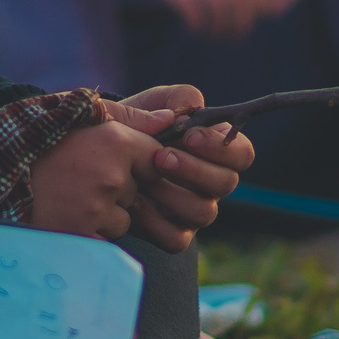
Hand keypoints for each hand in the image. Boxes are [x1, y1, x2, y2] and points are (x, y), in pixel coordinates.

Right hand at [25, 111, 160, 241]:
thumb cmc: (34, 138)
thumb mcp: (79, 115)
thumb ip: (129, 117)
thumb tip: (170, 121)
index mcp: (113, 141)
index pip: (154, 158)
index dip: (136, 161)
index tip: (108, 160)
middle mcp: (110, 176)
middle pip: (137, 192)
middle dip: (116, 190)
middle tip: (78, 179)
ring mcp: (95, 210)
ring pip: (122, 220)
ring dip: (102, 215)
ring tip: (67, 198)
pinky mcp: (81, 237)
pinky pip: (103, 242)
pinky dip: (86, 234)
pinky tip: (61, 216)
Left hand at [112, 84, 252, 249]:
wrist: (97, 154)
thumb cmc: (132, 125)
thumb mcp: (148, 104)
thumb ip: (172, 100)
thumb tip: (192, 108)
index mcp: (214, 149)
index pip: (242, 153)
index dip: (221, 147)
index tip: (189, 136)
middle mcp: (210, 182)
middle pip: (226, 183)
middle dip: (193, 169)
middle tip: (161, 157)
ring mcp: (193, 210)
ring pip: (204, 212)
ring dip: (172, 194)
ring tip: (142, 178)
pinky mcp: (172, 234)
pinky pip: (176, 239)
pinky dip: (154, 221)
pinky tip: (133, 202)